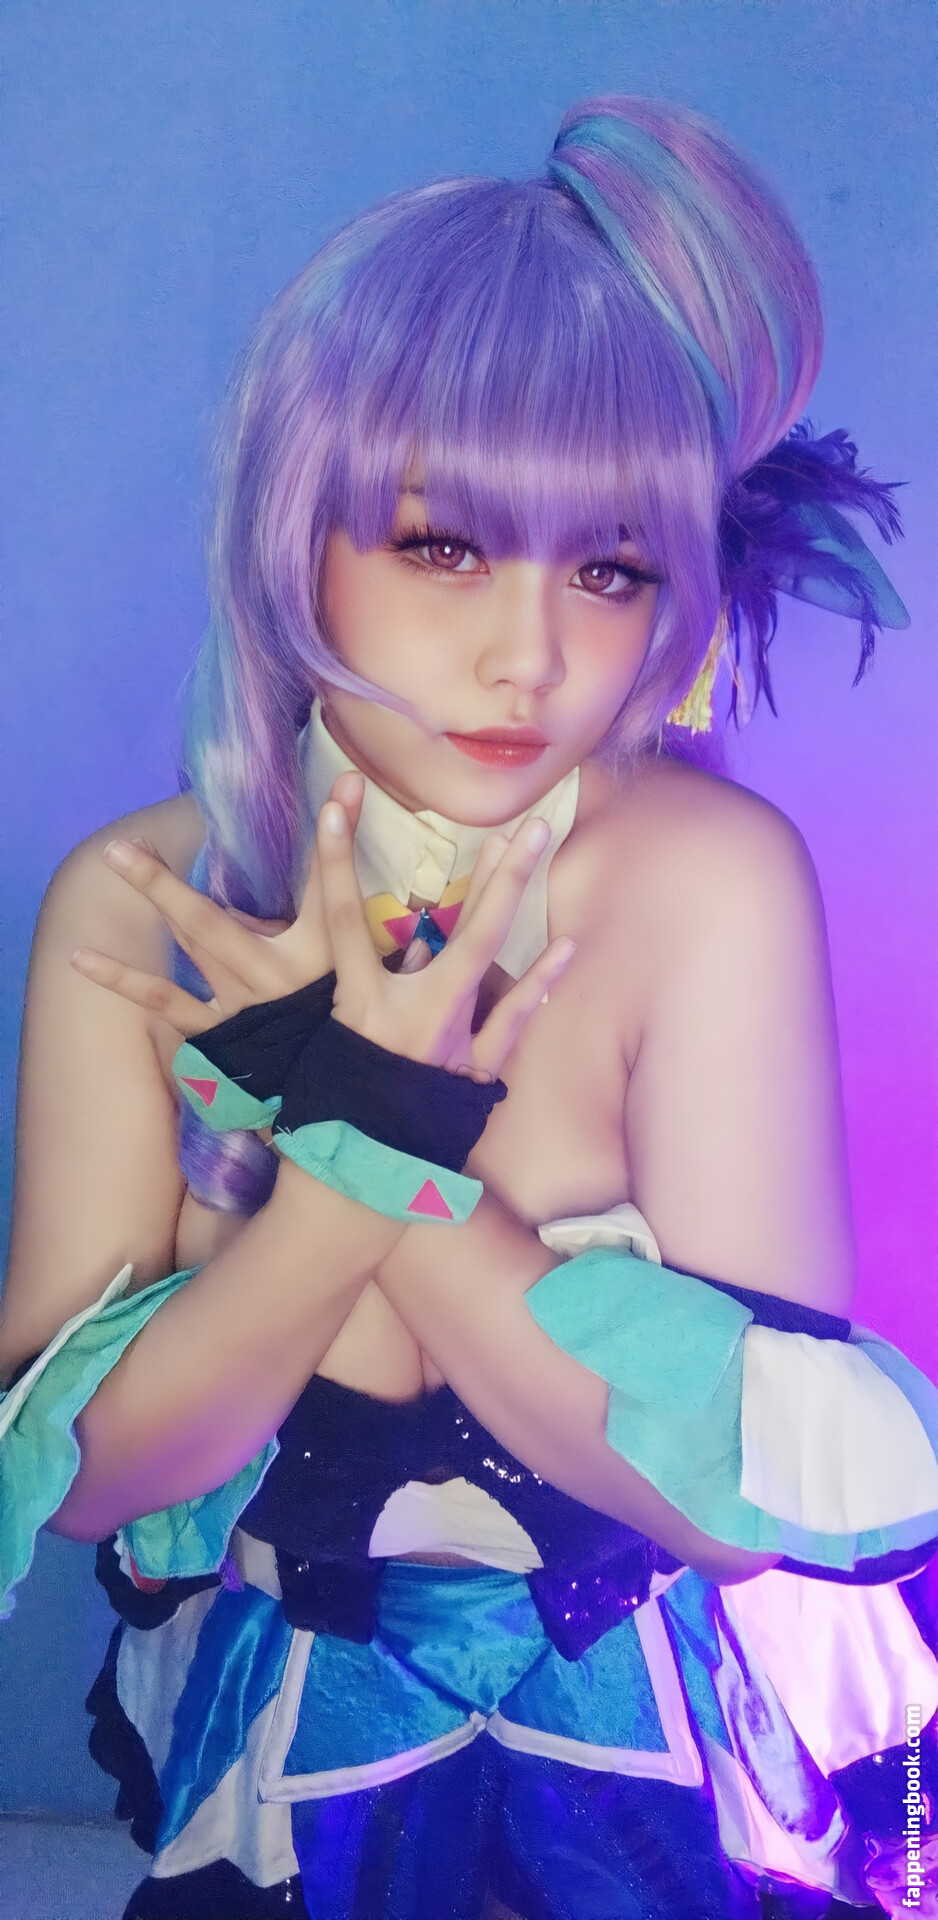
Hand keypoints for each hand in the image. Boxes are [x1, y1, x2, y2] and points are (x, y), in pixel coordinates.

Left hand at [68, 773, 364, 1036]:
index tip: (342, 788)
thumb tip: (352, 799)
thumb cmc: (344, 1004)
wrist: (335, 1079)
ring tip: (118, 856)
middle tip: (127, 842)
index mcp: (317, 955)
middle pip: (214, 920)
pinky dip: (123, 979)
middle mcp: (270, 977)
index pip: (330, 891)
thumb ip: (346, 880)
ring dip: (158, 897)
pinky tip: (79, 957)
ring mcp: (239, 1003)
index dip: (337, 847)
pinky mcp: (216, 1028)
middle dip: (171, 880)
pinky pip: (164, 1002)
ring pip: (191, 941)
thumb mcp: (357, 951)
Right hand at [316, 794, 576, 1077]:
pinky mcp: (472, 1067)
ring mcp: (450, 1040)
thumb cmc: (329, 1105)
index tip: (336, 802)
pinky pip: (513, 1019)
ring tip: (534, 841)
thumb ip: (339, 985)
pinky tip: (567, 947)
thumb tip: (363, 940)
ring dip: (512, 896)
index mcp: (356, 1005)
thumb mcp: (320, 1037)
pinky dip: (539, 983)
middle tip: (522, 819)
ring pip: (489, 956)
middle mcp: (409, 1016)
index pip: (340, 916)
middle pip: (459, 931)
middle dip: (491, 872)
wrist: (354, 1178)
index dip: (332, 858)